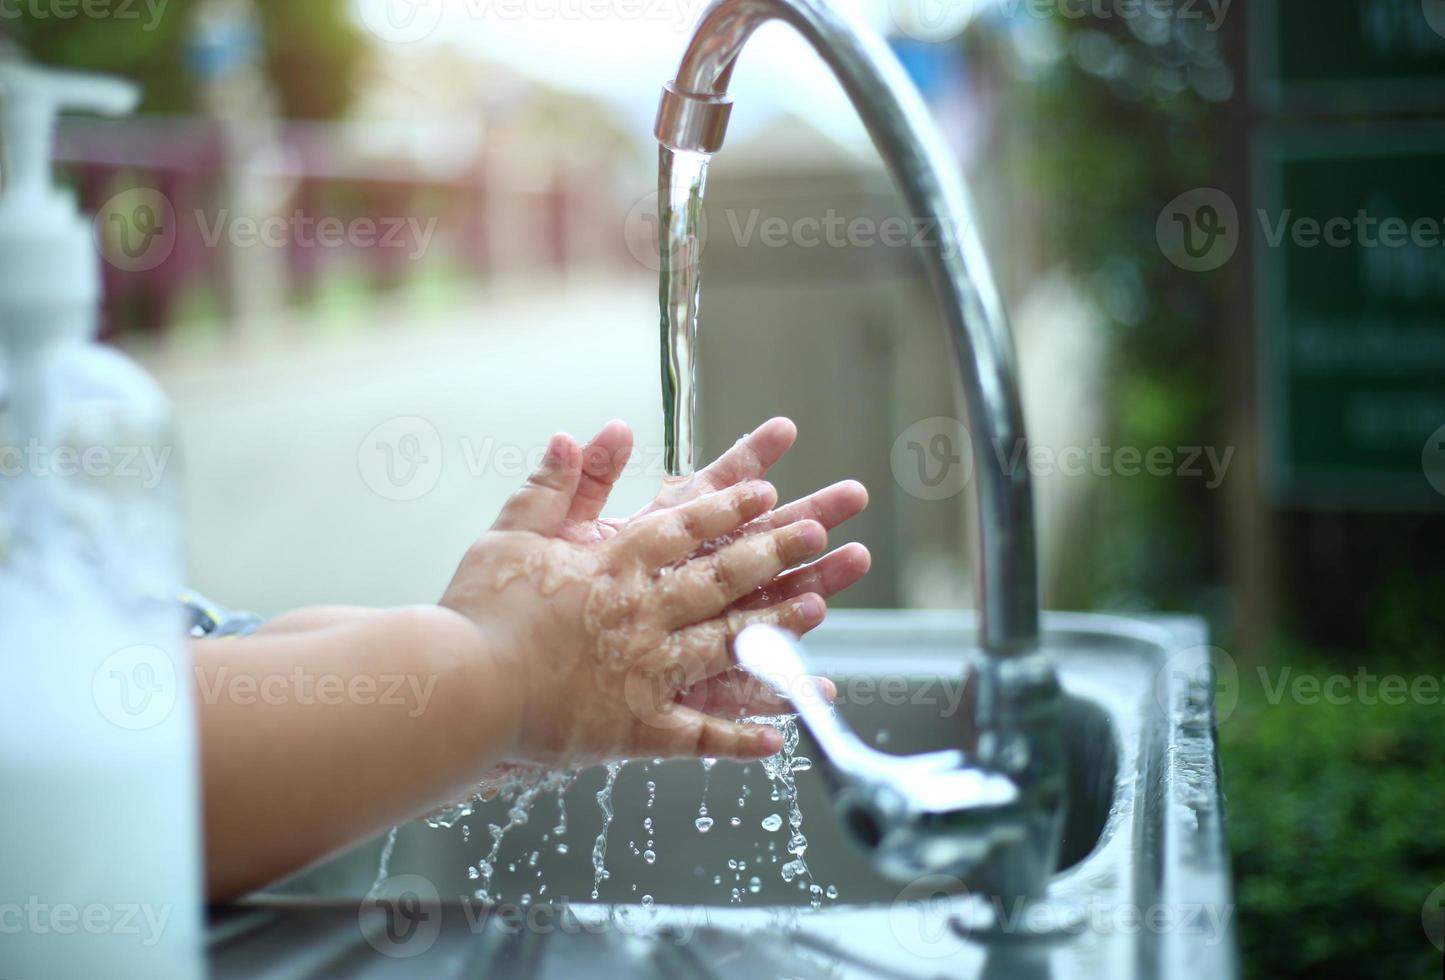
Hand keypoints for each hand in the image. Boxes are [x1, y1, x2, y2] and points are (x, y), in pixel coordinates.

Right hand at [441, 432, 851, 766]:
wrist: (460, 689)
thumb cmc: (477, 611)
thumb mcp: (511, 534)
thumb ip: (551, 486)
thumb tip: (576, 435)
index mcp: (614, 564)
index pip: (685, 527)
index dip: (730, 508)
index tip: (767, 491)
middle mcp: (643, 612)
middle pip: (722, 576)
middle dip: (774, 551)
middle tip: (817, 531)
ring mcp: (648, 671)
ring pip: (728, 644)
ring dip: (776, 626)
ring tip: (819, 608)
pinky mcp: (639, 728)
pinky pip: (700, 734)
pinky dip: (740, 736)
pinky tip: (779, 736)